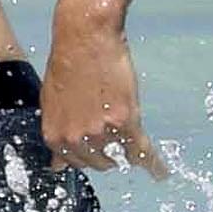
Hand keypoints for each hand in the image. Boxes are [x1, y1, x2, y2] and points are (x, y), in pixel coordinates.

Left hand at [42, 26, 162, 172]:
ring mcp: (100, 132)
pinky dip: (154, 165)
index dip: (88, 156)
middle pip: (99, 163)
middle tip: (114, 134)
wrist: (84, 39)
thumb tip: (58, 166)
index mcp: (55, 135)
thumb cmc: (68, 66)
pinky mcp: (125, 122)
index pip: (75, 163)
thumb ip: (58, 134)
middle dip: (107, 152)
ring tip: (137, 148)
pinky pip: (142, 152)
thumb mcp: (52, 104)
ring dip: (129, 153)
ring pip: (122, 158)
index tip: (98, 152)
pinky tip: (160, 173)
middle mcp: (75, 139)